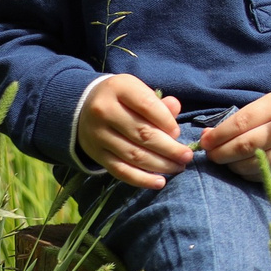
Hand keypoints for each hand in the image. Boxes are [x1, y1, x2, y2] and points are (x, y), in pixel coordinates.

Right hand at [77, 75, 192, 189]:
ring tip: (178, 167)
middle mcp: (104, 111)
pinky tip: (159, 182)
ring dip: (160, 165)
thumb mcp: (138, 91)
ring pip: (133, 155)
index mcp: (118, 89)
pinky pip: (120, 171)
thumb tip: (175, 107)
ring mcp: (98, 134)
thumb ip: (158, 102)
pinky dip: (141, 179)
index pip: (147, 106)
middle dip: (169, 148)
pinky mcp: (96, 154)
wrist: (84, 108)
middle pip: (142, 134)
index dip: (167, 122)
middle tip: (186, 156)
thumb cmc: (122, 99)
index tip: (178, 133)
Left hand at [200, 90, 270, 175]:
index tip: (205, 142)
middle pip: (245, 146)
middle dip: (221, 153)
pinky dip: (245, 173)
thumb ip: (237, 120)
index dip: (219, 135)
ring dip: (231, 165)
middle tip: (210, 155)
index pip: (241, 123)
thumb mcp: (265, 105)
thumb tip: (207, 137)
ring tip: (224, 160)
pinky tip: (240, 166)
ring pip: (252, 164)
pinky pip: (261, 175)